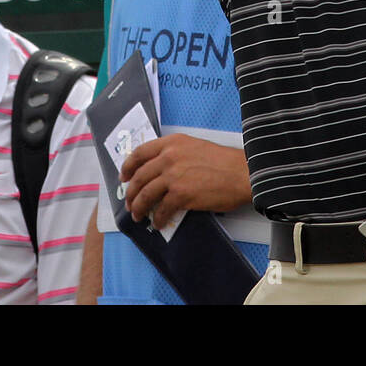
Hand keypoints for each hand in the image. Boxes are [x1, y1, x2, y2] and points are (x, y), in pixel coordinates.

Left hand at [120, 134, 251, 227]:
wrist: (241, 173)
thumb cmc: (223, 162)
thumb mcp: (195, 147)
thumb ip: (175, 154)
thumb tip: (160, 172)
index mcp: (172, 143)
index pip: (140, 153)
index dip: (128, 167)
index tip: (124, 177)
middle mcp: (169, 157)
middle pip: (139, 177)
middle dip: (131, 193)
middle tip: (130, 202)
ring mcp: (174, 176)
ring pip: (145, 195)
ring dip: (139, 208)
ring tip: (138, 215)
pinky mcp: (181, 195)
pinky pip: (161, 210)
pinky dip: (157, 219)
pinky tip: (158, 222)